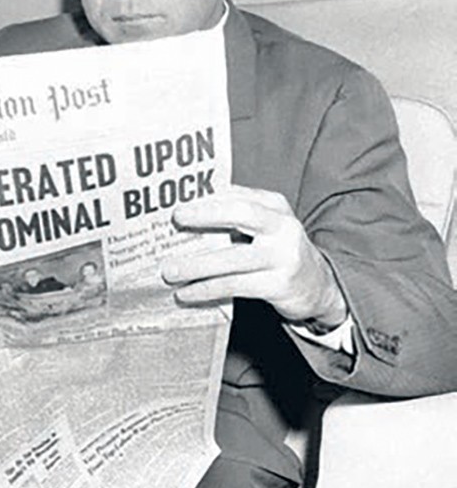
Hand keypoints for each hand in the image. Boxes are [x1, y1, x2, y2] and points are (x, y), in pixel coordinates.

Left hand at [162, 185, 347, 327]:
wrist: (318, 286)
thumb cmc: (277, 248)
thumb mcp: (265, 224)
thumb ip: (235, 212)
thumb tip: (188, 206)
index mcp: (275, 205)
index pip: (237, 194)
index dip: (207, 197)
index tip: (177, 201)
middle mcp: (282, 226)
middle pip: (241, 214)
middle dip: (205, 215)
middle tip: (176, 219)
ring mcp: (283, 257)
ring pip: (232, 259)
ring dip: (196, 265)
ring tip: (169, 271)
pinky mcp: (278, 285)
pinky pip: (234, 285)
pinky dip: (206, 289)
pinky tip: (186, 293)